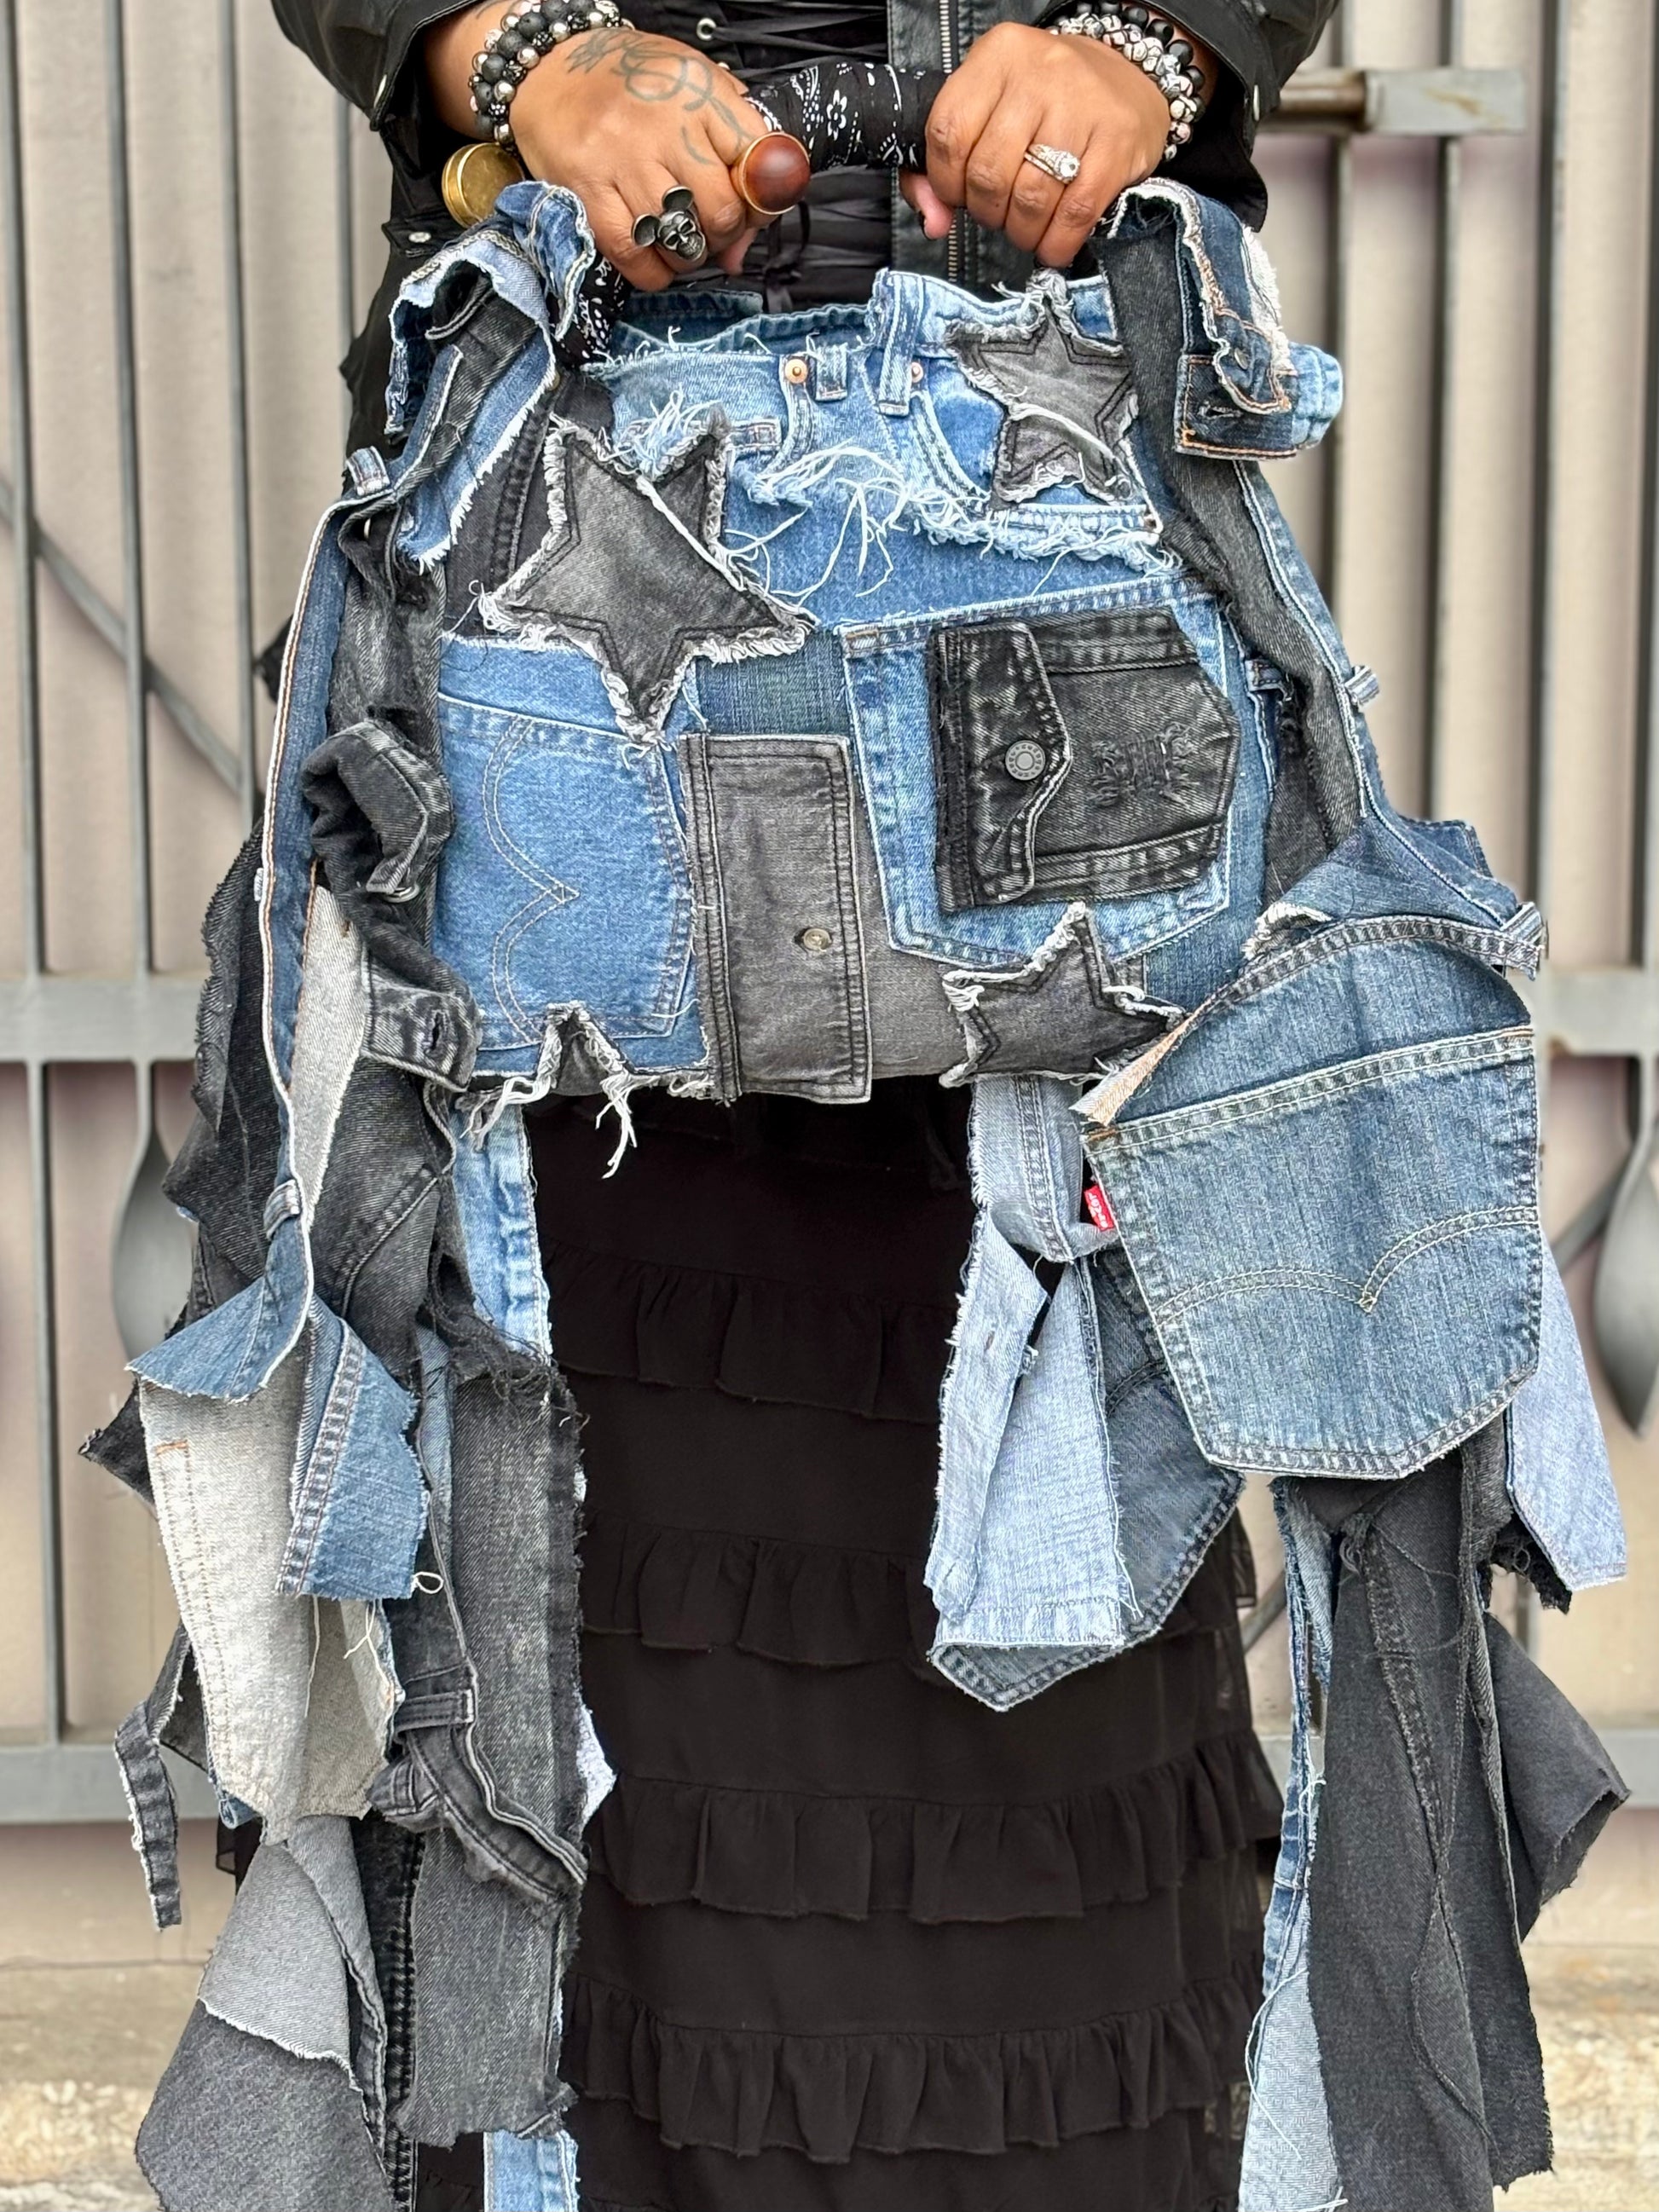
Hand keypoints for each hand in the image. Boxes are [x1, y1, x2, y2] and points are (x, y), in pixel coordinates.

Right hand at [426, 10, 773, 290]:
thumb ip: (730, 153)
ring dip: (686, 255)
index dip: (761, 198)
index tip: (750, 206)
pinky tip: (653, 258)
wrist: (550, 69)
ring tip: (678, 240)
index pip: (757, 162)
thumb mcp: (692, 89)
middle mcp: (665, 125)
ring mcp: (624, 158)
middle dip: (723, 234)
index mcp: (699, 93)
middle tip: (708, 227)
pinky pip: (633, 252)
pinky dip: (651, 270)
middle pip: (722, 211)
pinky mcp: (588, 188)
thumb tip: (741, 247)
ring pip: (681, 239)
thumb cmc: (628, 82)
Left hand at [901, 21, 1178, 267]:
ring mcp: (1082, 106)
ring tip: (1026, 229)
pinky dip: (1057, 243)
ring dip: (1021, 232)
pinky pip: (1074, 212)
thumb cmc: (1049, 103)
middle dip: (987, 212)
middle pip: (989, 172)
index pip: (949, 131)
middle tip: (999, 214)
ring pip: (1030, 197)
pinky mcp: (1117, 142)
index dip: (946, 181)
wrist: (1129, 83)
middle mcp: (1039, 73)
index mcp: (998, 56)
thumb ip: (945, 162)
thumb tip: (933, 223)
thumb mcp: (991, 107)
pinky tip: (1053, 245)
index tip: (959, 196)